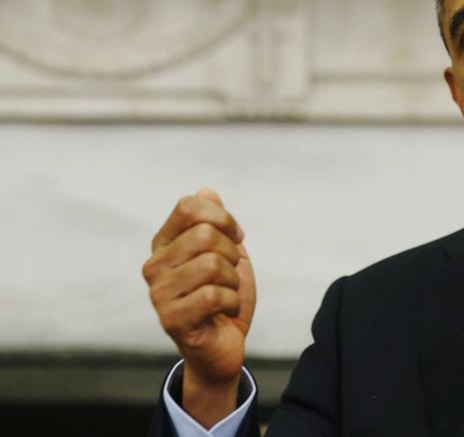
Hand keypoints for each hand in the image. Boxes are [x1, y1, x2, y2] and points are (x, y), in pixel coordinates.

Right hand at [142, 189, 255, 425]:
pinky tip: (224, 311)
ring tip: (227, 294)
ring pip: (211, 264)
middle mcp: (154, 265)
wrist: (225, 346)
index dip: (223, 218)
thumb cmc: (224, 297)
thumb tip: (207, 191)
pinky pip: (213, 295)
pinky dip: (231, 302)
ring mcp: (158, 293)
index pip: (189, 207)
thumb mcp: (228, 253)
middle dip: (232, 253)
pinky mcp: (170, 319)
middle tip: (231, 273)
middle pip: (204, 234)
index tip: (234, 237)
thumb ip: (216, 223)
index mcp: (165, 243)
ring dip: (233, 280)